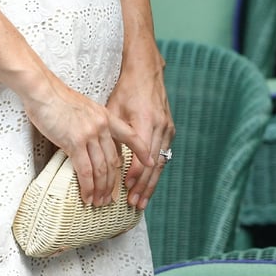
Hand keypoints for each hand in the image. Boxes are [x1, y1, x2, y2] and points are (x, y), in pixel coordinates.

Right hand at [20, 70, 154, 206]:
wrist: (42, 90)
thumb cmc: (57, 99)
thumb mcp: (84, 108)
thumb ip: (93, 124)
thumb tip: (94, 143)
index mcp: (105, 116)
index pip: (130, 135)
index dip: (142, 151)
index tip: (150, 162)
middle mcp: (102, 126)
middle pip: (114, 161)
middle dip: (113, 184)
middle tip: (110, 198)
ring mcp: (89, 134)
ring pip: (101, 169)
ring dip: (101, 189)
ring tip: (98, 202)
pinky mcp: (74, 142)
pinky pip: (85, 171)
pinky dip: (87, 187)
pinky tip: (87, 196)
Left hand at [106, 46, 174, 209]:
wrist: (146, 70)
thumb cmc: (127, 88)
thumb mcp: (114, 109)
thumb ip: (112, 133)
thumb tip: (106, 159)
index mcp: (145, 121)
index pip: (142, 157)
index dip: (133, 175)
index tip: (123, 189)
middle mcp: (160, 126)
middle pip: (153, 165)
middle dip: (143, 187)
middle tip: (134, 204)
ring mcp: (167, 128)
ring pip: (161, 163)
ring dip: (151, 183)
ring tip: (141, 200)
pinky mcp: (169, 129)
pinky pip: (163, 154)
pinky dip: (156, 171)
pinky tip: (148, 182)